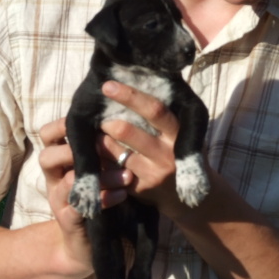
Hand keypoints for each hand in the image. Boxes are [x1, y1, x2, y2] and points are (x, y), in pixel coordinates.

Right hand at [38, 117, 132, 269]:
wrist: (86, 246)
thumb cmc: (97, 196)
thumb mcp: (98, 168)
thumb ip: (102, 147)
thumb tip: (124, 116)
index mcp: (59, 161)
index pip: (47, 135)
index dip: (61, 125)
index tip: (88, 118)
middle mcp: (54, 179)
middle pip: (47, 157)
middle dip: (74, 149)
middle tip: (105, 146)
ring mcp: (59, 201)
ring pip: (69, 182)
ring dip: (100, 176)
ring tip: (126, 175)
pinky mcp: (70, 222)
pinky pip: (81, 208)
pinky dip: (103, 199)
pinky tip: (122, 195)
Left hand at [97, 81, 187, 217]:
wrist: (186, 197)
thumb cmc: (179, 153)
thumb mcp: (183, 133)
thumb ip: (166, 115)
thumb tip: (142, 81)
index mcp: (179, 133)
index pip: (155, 110)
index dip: (130, 97)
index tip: (108, 86)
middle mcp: (167, 154)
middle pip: (129, 131)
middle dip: (107, 120)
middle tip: (95, 112)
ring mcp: (152, 173)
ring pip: (116, 152)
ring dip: (100, 139)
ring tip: (92, 130)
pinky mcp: (140, 189)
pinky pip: (113, 170)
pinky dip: (102, 159)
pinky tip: (94, 151)